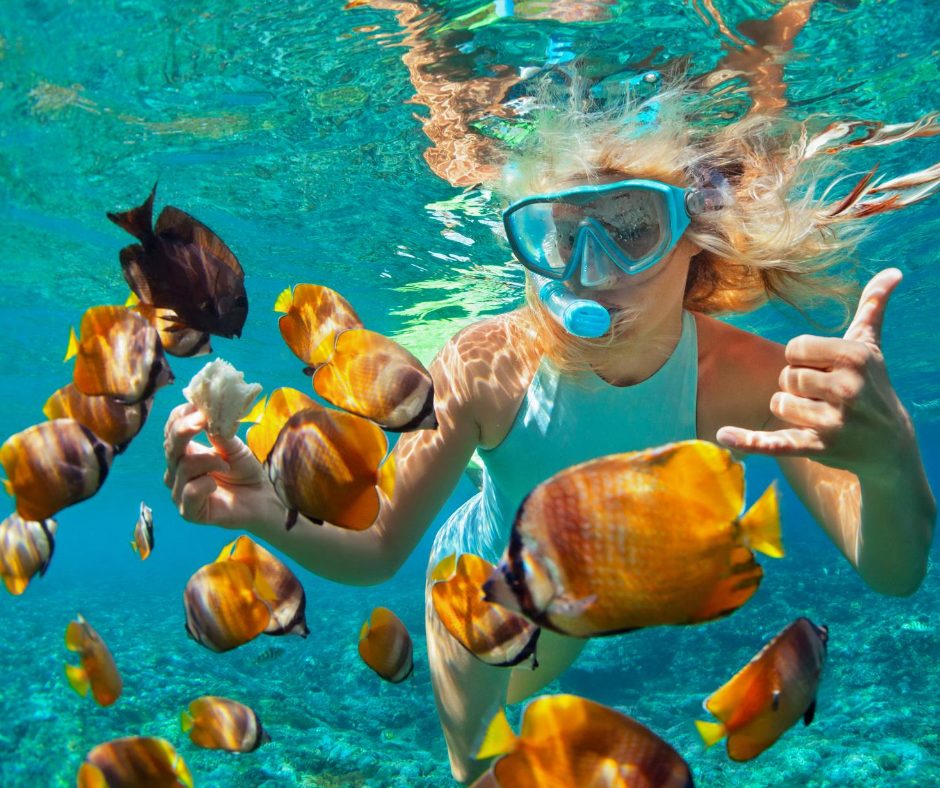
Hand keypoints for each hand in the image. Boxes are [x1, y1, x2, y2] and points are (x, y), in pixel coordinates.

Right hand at [163, 403, 285, 527]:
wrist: (261, 498)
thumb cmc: (245, 471)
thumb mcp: (233, 446)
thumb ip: (218, 432)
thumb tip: (205, 411)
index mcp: (184, 452)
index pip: (171, 431)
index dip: (180, 417)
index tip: (198, 405)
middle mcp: (176, 472)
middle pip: (170, 447)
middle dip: (184, 430)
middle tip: (202, 419)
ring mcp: (180, 492)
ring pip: (183, 467)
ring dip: (209, 461)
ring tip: (227, 464)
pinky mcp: (189, 511)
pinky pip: (189, 492)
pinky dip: (205, 484)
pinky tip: (216, 484)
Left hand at [716, 268, 912, 476]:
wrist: (890, 445)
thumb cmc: (873, 386)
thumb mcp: (871, 346)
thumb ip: (872, 307)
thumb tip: (892, 271)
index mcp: (853, 357)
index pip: (794, 348)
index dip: (802, 360)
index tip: (825, 370)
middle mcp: (846, 387)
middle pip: (785, 377)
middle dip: (797, 386)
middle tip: (824, 396)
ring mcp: (833, 421)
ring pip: (779, 404)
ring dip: (791, 410)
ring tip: (820, 415)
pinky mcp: (818, 447)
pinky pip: (776, 441)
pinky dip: (749, 441)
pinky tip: (723, 436)